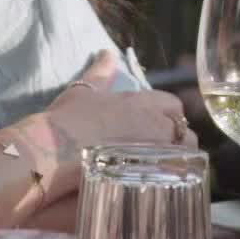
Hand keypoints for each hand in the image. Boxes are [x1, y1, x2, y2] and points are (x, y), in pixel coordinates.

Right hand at [24, 50, 195, 197]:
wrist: (53, 153)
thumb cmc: (67, 119)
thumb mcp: (84, 91)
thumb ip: (100, 72)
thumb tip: (107, 53)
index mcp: (143, 104)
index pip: (173, 105)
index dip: (168, 115)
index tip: (158, 125)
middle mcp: (156, 126)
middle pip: (185, 133)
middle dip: (177, 140)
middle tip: (160, 150)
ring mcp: (156, 154)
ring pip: (184, 158)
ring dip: (177, 161)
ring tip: (159, 169)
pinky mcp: (150, 178)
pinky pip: (174, 179)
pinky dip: (170, 181)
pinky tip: (156, 185)